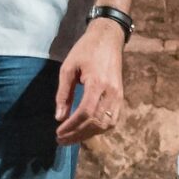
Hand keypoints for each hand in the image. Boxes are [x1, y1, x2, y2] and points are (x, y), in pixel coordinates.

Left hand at [55, 18, 126, 144]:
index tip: (58, 133)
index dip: (71, 126)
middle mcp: (111, 92)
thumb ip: (64, 93)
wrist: (109, 38)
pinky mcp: (121, 97)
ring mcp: (119, 96)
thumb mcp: (68, 67)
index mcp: (98, 83)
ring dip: (88, 134)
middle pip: (96, 122)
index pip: (85, 112)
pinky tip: (86, 130)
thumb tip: (59, 117)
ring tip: (72, 138)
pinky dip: (99, 129)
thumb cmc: (86, 50)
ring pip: (106, 124)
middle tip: (61, 140)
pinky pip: (113, 120)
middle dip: (77, 134)